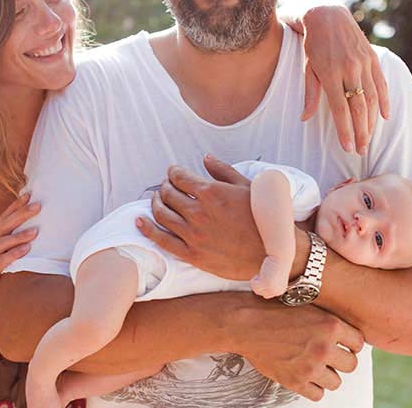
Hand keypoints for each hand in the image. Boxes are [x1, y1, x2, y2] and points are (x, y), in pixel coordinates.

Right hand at [0, 193, 39, 326]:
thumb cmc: (7, 284)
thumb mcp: (19, 263)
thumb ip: (28, 249)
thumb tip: (53, 236)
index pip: (5, 219)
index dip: (15, 205)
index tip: (29, 193)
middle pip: (3, 226)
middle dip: (20, 214)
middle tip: (38, 205)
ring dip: (18, 235)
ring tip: (36, 231)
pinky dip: (12, 255)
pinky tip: (27, 250)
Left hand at [138, 154, 263, 280]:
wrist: (272, 253)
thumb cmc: (262, 218)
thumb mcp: (247, 187)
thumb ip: (223, 170)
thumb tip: (205, 157)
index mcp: (212, 192)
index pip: (180, 177)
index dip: (173, 172)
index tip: (173, 172)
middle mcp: (199, 212)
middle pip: (168, 194)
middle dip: (165, 186)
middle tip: (166, 185)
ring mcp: (194, 234)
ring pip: (162, 213)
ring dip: (155, 203)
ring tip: (157, 199)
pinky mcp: (192, 254)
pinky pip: (162, 239)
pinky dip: (147, 228)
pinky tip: (139, 221)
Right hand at [233, 296, 362, 400]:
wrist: (245, 323)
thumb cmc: (272, 310)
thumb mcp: (306, 305)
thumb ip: (327, 319)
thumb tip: (344, 332)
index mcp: (330, 325)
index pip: (358, 343)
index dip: (351, 344)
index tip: (342, 344)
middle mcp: (324, 347)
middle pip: (351, 365)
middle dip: (342, 360)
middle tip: (329, 356)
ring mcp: (310, 366)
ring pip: (336, 382)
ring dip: (328, 375)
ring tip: (316, 366)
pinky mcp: (295, 381)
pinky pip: (318, 394)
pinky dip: (314, 387)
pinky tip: (306, 375)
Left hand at [286, 6, 389, 154]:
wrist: (327, 14)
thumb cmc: (312, 43)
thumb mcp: (307, 67)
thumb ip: (310, 93)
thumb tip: (305, 118)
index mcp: (331, 73)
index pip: (340, 109)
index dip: (345, 130)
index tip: (348, 147)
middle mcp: (350, 69)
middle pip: (359, 108)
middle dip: (361, 132)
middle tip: (360, 150)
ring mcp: (363, 63)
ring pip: (373, 98)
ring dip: (372, 122)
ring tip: (369, 139)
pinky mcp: (373, 57)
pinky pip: (382, 83)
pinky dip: (385, 101)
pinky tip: (385, 117)